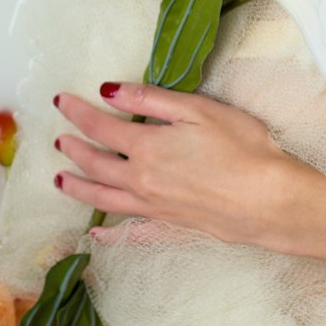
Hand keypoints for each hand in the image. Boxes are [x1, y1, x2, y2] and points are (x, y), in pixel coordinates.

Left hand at [53, 82, 298, 245]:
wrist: (267, 200)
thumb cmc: (242, 148)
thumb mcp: (198, 110)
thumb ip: (151, 100)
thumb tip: (110, 91)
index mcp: (147, 147)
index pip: (101, 128)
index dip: (78, 113)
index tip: (61, 101)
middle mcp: (140, 180)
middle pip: (95, 164)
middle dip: (73, 149)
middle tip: (58, 139)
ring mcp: (153, 207)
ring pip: (102, 199)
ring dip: (76, 188)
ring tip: (60, 180)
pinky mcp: (169, 226)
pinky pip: (129, 230)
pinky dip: (108, 233)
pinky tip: (98, 235)